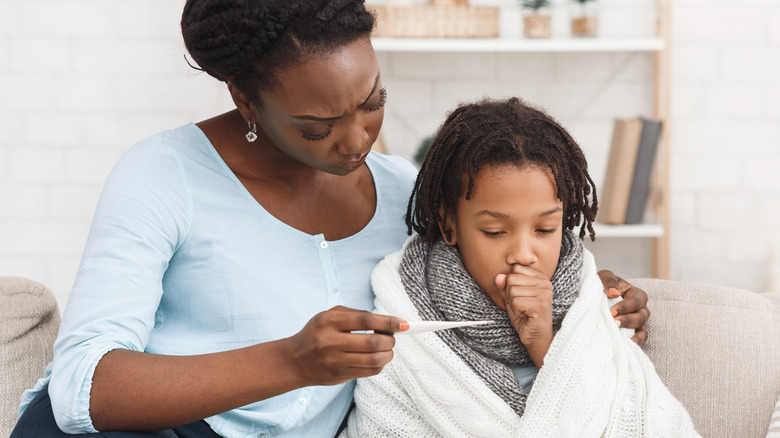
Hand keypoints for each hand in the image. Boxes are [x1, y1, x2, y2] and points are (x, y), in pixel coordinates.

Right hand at [283, 306, 407, 386]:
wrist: (295, 361)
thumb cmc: (316, 333)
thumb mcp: (328, 316)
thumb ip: (356, 315)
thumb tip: (386, 321)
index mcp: (329, 322)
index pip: (366, 320)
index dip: (388, 321)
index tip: (403, 324)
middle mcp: (331, 342)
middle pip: (373, 342)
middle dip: (391, 339)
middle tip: (393, 337)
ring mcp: (336, 361)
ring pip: (374, 360)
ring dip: (388, 354)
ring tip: (388, 348)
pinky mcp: (340, 376)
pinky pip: (370, 372)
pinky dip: (380, 364)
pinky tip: (378, 358)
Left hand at [495, 265, 553, 367]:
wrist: (536, 338)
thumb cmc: (525, 317)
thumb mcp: (511, 298)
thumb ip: (504, 286)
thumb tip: (498, 276)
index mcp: (540, 277)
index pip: (515, 268)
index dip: (512, 284)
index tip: (522, 297)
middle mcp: (545, 282)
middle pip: (511, 278)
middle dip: (511, 295)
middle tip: (522, 306)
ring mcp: (544, 293)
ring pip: (512, 290)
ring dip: (513, 304)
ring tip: (524, 311)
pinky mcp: (540, 304)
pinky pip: (515, 301)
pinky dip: (516, 311)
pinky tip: (526, 315)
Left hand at [597, 270, 649, 345]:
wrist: (592, 297)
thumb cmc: (602, 285)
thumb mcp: (604, 277)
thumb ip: (609, 281)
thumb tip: (614, 293)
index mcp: (635, 294)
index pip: (636, 301)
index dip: (625, 307)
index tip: (612, 312)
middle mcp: (640, 309)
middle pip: (641, 316)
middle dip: (628, 320)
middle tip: (614, 322)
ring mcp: (637, 322)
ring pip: (643, 330)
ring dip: (635, 335)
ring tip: (625, 340)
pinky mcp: (631, 333)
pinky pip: (638, 340)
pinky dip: (636, 343)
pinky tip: (628, 346)